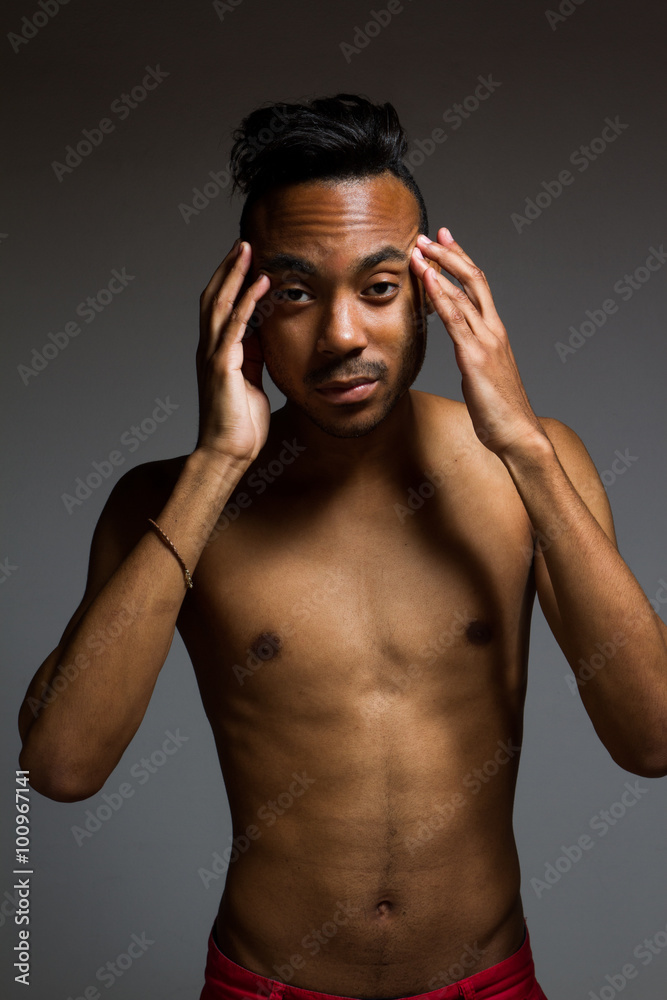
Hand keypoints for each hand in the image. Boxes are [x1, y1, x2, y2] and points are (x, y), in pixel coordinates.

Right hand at [195, 240, 270, 465]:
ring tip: (248, 249)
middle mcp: (209, 349)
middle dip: (228, 268)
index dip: (230, 281)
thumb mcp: (251, 384)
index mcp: (216, 353)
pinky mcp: (223, 366)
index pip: (220, 308)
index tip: (244, 259)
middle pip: (214, 297)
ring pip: (220, 304)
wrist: (228, 454)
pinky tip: (260, 283)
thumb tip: (262, 341)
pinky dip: (248, 301)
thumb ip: (253, 360)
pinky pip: (235, 326)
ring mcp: (214, 356)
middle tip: (243, 242)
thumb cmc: (241, 426)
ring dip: (234, 274)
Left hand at [410, 229, 549, 459]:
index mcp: (496, 333)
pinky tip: (426, 280)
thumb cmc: (500, 412)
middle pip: (474, 280)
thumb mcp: (483, 378)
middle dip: (450, 254)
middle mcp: (494, 331)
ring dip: (439, 269)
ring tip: (420, 250)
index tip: (445, 242)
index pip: (479, 287)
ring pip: (463, 294)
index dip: (462, 261)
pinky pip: (455, 320)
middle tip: (429, 235)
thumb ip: (474, 360)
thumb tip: (464, 357)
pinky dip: (440, 296)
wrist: (518, 434)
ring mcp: (486, 342)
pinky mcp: (476, 358)